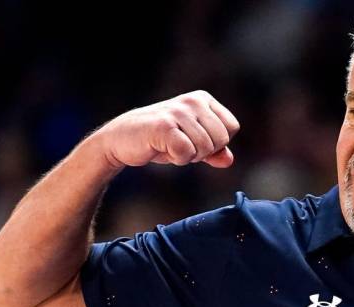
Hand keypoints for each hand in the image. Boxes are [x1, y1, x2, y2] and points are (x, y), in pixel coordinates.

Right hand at [86, 90, 239, 168]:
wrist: (121, 139)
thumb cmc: (159, 140)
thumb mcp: (192, 143)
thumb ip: (213, 151)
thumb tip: (228, 160)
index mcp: (203, 99)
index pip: (231, 127)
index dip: (216, 143)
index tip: (194, 141)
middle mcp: (193, 101)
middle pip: (221, 139)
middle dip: (203, 152)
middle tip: (180, 145)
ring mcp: (178, 112)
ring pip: (205, 148)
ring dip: (188, 156)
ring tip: (169, 146)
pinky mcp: (164, 126)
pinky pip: (187, 153)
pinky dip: (177, 159)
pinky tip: (162, 149)